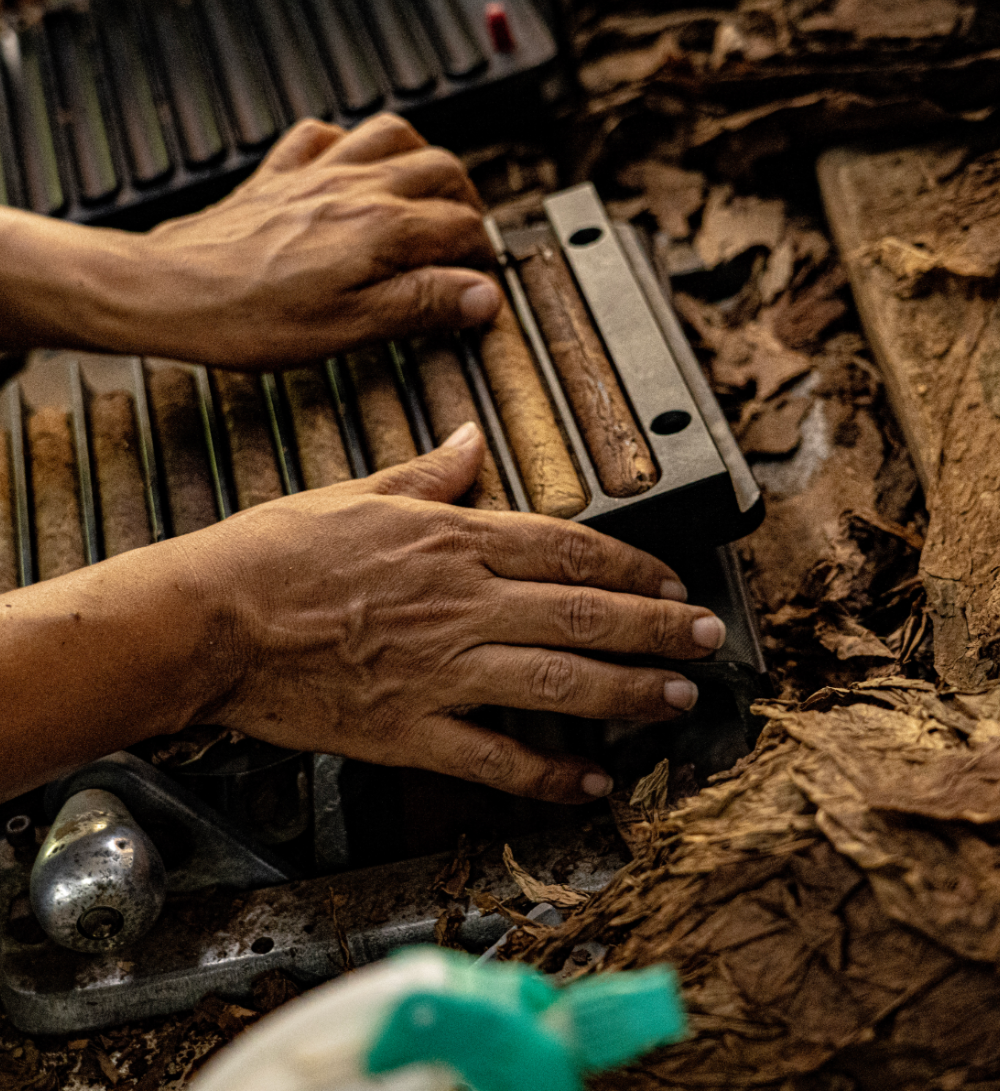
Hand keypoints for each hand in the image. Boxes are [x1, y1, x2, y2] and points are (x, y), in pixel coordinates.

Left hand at [142, 114, 498, 366]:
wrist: (170, 290)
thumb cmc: (251, 316)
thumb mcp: (351, 326)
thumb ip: (423, 304)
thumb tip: (482, 295)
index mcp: (382, 227)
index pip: (462, 228)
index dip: (482, 258)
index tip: (481, 285)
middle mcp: (356, 186)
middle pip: (441, 170)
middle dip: (466, 203)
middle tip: (468, 241)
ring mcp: (316, 173)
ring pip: (392, 135)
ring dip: (422, 159)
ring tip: (430, 192)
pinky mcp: (278, 175)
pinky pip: (324, 134)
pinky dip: (351, 143)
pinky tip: (354, 165)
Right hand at [180, 424, 725, 802]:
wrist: (210, 619)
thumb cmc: (276, 552)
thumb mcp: (357, 492)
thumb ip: (427, 473)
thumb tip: (470, 440)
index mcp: (453, 540)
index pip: (569, 547)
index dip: (633, 564)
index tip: (670, 579)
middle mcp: (462, 603)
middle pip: (584, 615)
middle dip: (657, 628)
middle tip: (707, 640)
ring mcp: (440, 671)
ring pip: (559, 685)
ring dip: (629, 694)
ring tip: (678, 699)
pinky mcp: (408, 730)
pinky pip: (495, 760)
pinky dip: (549, 776)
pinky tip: (591, 782)